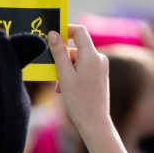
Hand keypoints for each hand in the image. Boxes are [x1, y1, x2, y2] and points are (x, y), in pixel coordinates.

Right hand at [48, 26, 132, 152]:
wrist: (95, 122)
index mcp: (92, 55)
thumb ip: (58, 52)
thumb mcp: (64, 74)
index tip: (52, 38)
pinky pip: (83, 67)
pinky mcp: (100, 76)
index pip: (79, 31)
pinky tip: (65, 89)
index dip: (65, 30)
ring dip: (66, 68)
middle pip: (77, 47)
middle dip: (62, 56)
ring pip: (78, 59)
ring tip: (59, 86)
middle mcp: (99, 58)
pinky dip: (73, 74)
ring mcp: (101, 67)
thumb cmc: (78, 100)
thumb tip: (53, 34)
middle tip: (52, 71)